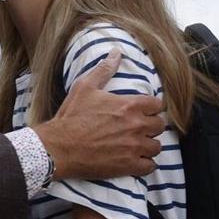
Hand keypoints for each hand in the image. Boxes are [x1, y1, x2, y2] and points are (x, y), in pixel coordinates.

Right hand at [36, 50, 164, 179]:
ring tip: (139, 145)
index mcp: (129, 105)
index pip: (158, 105)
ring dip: (149, 145)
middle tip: (140, 128)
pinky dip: (146, 164)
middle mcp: (136, 125)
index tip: (144, 111)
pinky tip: (137, 161)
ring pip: (157, 146)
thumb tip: (116, 52)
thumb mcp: (85, 87)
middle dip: (151, 126)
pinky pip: (150, 166)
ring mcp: (133, 147)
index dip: (152, 108)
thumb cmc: (71, 116)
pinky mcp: (128, 166)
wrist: (59, 147)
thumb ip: (104, 69)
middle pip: (159, 125)